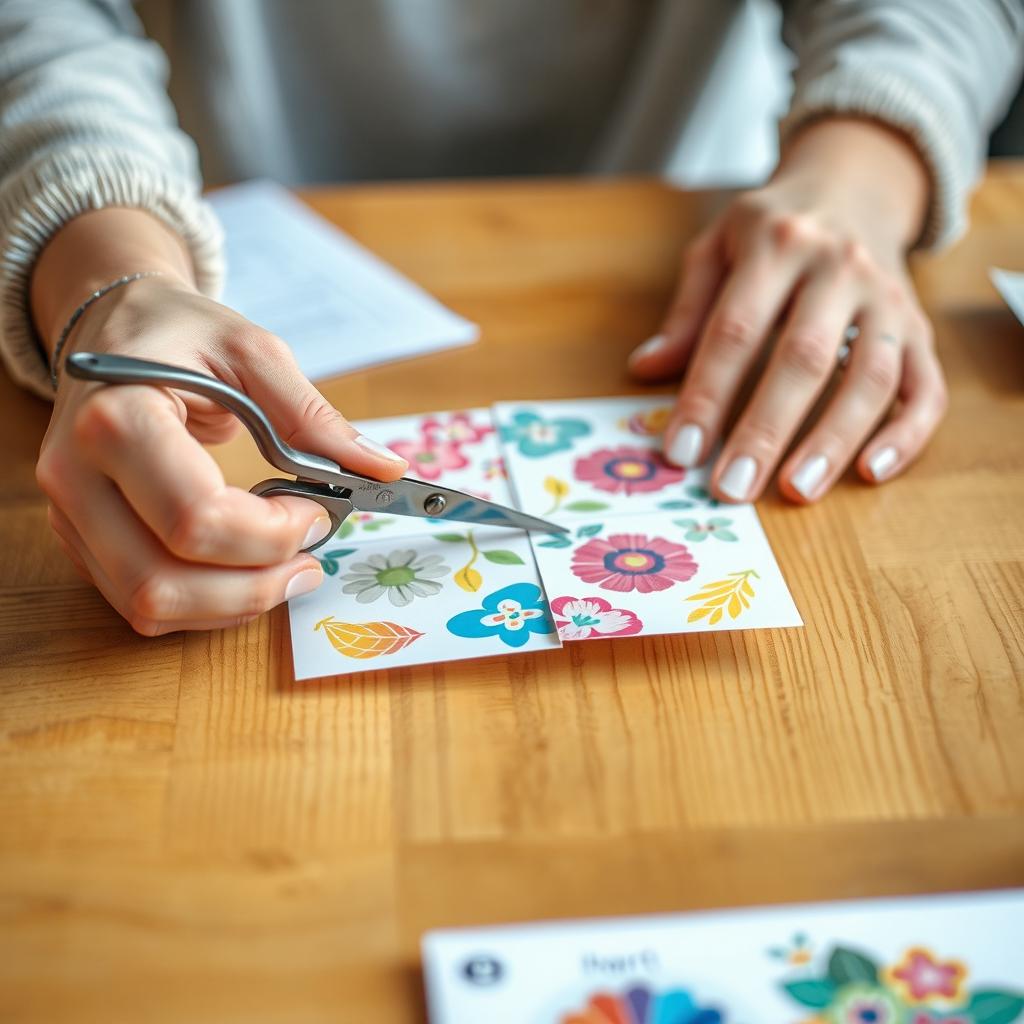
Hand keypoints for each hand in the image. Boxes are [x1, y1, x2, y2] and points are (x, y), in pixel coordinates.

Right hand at [32, 211, 407, 634]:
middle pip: (162, 581)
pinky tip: (247, 573)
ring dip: (233, 604)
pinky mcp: (80, 540)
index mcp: (116, 418)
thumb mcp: (253, 354)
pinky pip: (141, 604)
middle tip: (312, 557)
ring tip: (289, 570)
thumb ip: (313, 416)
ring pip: (148, 607)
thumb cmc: (180, 334)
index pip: (194, 516)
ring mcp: (69, 515)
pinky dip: (206, 604)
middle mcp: (75, 476)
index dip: (271, 533)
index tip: (317, 510)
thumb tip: (382, 469)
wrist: (113, 329)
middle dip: (255, 585)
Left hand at [629, 119, 947, 503]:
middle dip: (766, 429)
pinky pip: (926, 387)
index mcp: (777, 245)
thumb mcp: (716, 249)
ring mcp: (889, 299)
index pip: (736, 329)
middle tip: (733, 487)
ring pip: (870, 376)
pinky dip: (906, 433)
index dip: (707, 394)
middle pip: (804, 358)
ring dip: (833, 441)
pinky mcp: (921, 328)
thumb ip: (686, 312)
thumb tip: (646, 369)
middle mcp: (841, 267)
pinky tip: (871, 472)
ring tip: (795, 491)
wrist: (856, 185)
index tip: (681, 451)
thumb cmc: (772, 229)